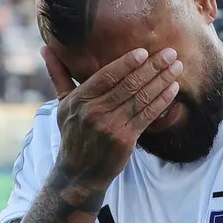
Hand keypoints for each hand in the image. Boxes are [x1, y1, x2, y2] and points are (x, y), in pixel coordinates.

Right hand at [42, 45, 183, 189]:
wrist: (79, 172)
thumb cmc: (73, 133)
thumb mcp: (62, 104)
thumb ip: (58, 75)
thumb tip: (46, 49)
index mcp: (79, 100)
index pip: (106, 76)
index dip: (127, 63)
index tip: (144, 51)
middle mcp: (94, 112)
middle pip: (128, 85)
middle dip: (152, 67)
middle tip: (170, 53)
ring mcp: (110, 127)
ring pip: (141, 98)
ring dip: (162, 81)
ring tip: (177, 67)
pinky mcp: (125, 140)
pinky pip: (147, 116)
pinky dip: (162, 101)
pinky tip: (173, 89)